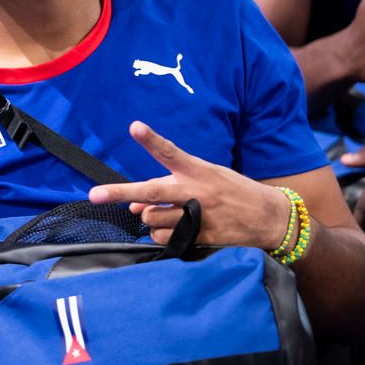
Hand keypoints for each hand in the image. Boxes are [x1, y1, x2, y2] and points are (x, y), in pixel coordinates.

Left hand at [89, 121, 289, 249]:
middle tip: (95, 195)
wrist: (269, 217)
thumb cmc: (232, 191)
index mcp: (198, 170)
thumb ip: (170, 186)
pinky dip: (161, 234)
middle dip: (120, 192)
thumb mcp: (206, 177)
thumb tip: (136, 206)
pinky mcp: (201, 236)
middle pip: (152, 191)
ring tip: (165, 212)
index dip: (152, 140)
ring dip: (149, 216)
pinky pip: (165, 238)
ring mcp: (198, 216)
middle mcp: (195, 192)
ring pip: (152, 217)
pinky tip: (173, 228)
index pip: (171, 151)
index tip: (135, 127)